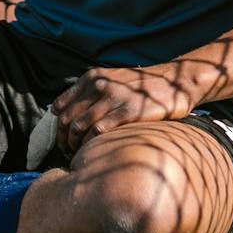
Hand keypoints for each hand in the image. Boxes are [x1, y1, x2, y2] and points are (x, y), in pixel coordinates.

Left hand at [51, 65, 196, 155]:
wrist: (174, 82)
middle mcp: (100, 86)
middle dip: (64, 140)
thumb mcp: (111, 80)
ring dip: (76, 145)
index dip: (58, 127)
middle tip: (68, 152)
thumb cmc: (140, 86)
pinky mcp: (129, 112)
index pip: (62, 106)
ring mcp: (114, 98)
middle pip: (68, 119)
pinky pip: (100, 131)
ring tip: (79, 155)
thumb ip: (89, 92)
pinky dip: (92, 144)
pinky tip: (95, 151)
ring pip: (81, 126)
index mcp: (92, 78)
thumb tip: (62, 112)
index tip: (63, 140)